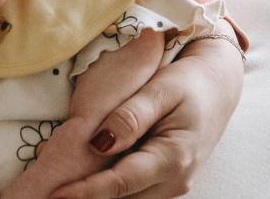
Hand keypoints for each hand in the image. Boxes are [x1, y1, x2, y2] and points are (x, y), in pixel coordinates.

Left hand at [50, 27, 244, 197]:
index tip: (55, 194)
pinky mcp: (165, 184)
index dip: (85, 192)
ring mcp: (172, 186)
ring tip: (65, 188)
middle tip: (51, 191)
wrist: (218, 85)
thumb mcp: (161, 89)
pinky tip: (87, 183)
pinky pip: (134, 194)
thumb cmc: (190, 82)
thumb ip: (130, 116)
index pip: (121, 184)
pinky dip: (111, 191)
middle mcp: (175, 181)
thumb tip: (99, 144)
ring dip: (99, 196)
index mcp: (174, 158)